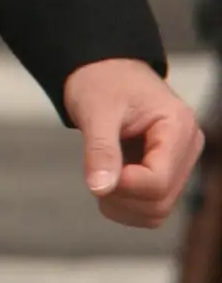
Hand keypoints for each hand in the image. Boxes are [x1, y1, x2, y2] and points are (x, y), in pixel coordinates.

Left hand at [64, 59, 204, 228]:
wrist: (104, 71)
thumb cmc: (102, 83)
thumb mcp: (95, 111)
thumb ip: (100, 150)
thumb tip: (100, 189)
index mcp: (178, 127)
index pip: (159, 180)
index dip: (124, 185)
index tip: (98, 173)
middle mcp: (187, 148)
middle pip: (159, 201)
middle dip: (120, 196)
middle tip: (95, 170)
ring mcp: (179, 163)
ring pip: (155, 211)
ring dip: (121, 204)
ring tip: (101, 173)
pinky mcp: (166, 173)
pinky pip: (150, 208)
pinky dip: (124, 205)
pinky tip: (109, 180)